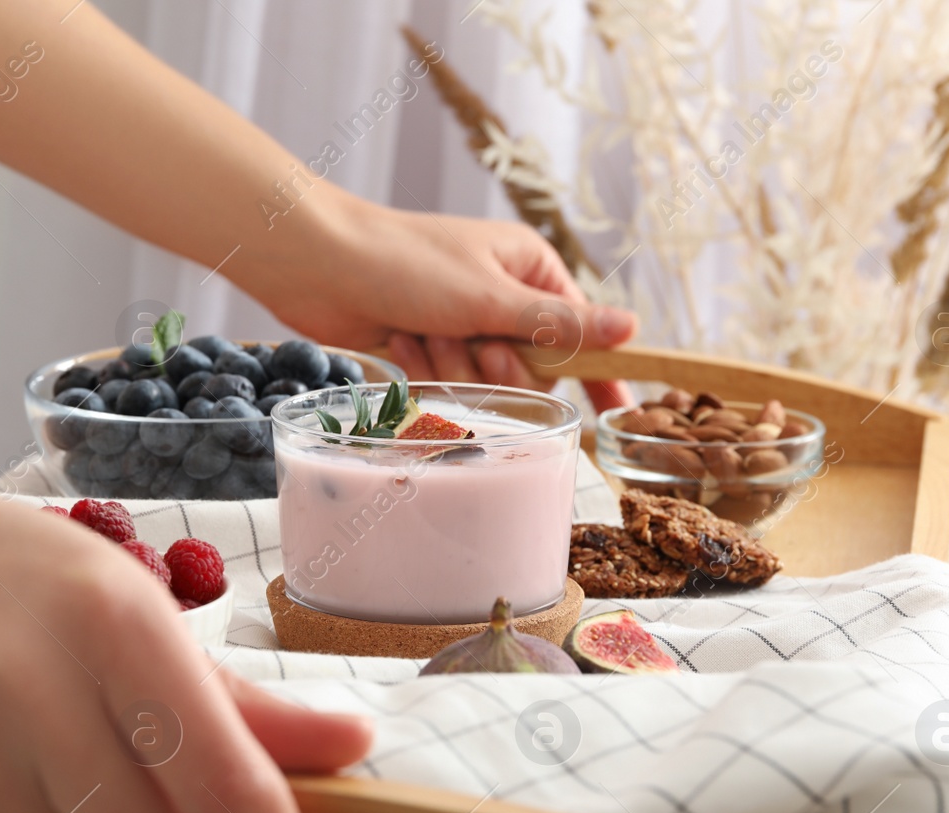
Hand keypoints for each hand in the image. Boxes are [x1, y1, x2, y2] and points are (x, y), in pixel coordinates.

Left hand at [254, 196, 637, 386]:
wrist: (318, 263)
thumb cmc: (404, 263)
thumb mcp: (489, 297)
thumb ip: (559, 324)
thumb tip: (630, 328)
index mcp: (529, 270)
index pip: (580, 331)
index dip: (599, 372)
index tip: (617, 414)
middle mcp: (500, 295)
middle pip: (528, 369)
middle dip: (493, 366)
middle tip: (471, 342)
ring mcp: (461, 322)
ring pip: (480, 381)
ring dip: (447, 365)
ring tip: (419, 331)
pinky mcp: (425, 344)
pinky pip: (442, 383)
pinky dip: (419, 367)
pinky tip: (395, 339)